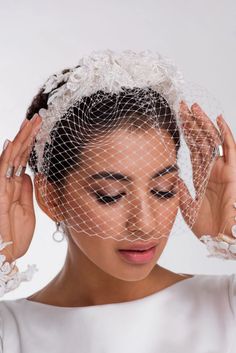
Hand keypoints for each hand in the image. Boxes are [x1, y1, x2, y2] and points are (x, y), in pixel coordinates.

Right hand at [0, 114, 41, 262]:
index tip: (40, 129)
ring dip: (20, 140)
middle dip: (27, 136)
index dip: (31, 144)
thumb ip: (25, 191)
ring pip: (10, 158)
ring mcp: (1, 187)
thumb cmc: (14, 238)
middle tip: (37, 118)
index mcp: (15, 187)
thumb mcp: (26, 212)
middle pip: (18, 155)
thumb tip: (27, 174)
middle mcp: (7, 184)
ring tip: (30, 123)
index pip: (23, 160)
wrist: (4, 257)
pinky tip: (12, 143)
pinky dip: (6, 157)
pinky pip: (1, 172)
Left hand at [177, 101, 235, 239]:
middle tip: (182, 106)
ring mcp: (223, 170)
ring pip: (213, 140)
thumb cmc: (207, 227)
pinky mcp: (233, 173)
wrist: (221, 240)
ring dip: (203, 123)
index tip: (176, 119)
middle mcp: (212, 170)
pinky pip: (230, 149)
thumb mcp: (187, 206)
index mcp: (201, 177)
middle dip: (192, 123)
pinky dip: (225, 133)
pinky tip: (217, 119)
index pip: (192, 149)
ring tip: (193, 108)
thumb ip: (181, 190)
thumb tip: (173, 177)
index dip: (185, 134)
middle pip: (201, 140)